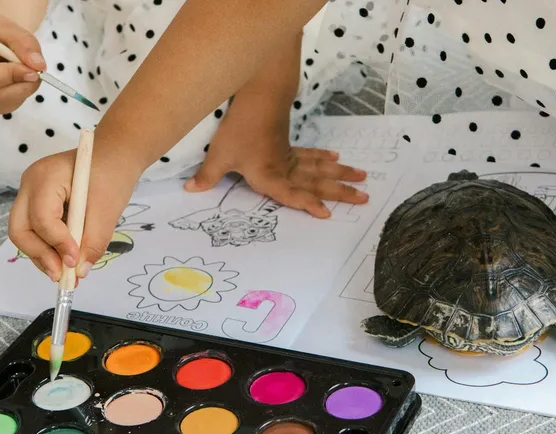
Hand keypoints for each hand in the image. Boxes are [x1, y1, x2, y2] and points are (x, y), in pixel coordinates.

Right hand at [0, 11, 44, 113]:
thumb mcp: (10, 29)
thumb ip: (25, 45)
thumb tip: (38, 66)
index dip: (14, 76)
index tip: (34, 71)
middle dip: (22, 87)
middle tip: (37, 74)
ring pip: (1, 104)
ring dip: (21, 92)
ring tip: (23, 73)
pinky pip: (3, 108)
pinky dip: (16, 97)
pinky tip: (15, 82)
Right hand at [9, 148, 141, 282]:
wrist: (114, 156)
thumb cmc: (112, 175)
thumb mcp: (108, 211)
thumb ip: (93, 242)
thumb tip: (80, 272)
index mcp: (46, 177)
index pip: (42, 218)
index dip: (58, 243)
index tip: (76, 261)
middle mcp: (30, 184)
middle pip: (20, 229)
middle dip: (40, 255)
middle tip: (62, 275)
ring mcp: (30, 194)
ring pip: (24, 234)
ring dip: (43, 255)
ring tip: (66, 272)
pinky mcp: (37, 204)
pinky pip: (34, 231)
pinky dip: (47, 247)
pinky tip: (65, 259)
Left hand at [184, 110, 368, 217]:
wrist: (256, 96)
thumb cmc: (238, 129)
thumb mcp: (220, 155)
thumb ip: (208, 176)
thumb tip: (190, 190)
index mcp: (270, 176)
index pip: (292, 196)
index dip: (308, 205)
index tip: (327, 214)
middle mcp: (285, 169)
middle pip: (317, 183)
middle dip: (341, 192)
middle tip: (365, 198)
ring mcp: (290, 156)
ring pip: (321, 168)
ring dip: (341, 175)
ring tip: (363, 179)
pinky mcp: (289, 145)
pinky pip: (312, 155)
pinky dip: (325, 158)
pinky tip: (338, 159)